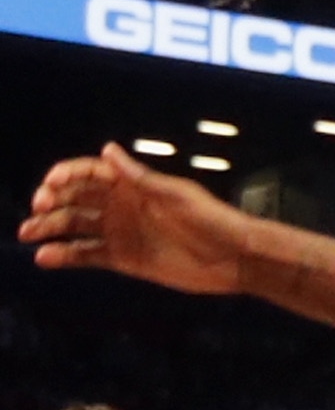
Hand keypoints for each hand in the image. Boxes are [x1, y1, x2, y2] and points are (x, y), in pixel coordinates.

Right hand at [20, 145, 251, 293]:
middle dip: (52, 201)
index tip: (49, 185)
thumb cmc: (211, 219)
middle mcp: (124, 206)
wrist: (232, 258)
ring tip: (28, 234)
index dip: (68, 176)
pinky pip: (87, 255)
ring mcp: (122, 232)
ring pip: (75, 227)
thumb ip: (139, 177)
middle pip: (77, 199)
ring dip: (50, 228)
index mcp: (136, 185)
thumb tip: (107, 150)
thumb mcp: (175, 195)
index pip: (93, 174)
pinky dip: (64, 256)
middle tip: (37, 210)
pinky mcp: (124, 258)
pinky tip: (45, 258)